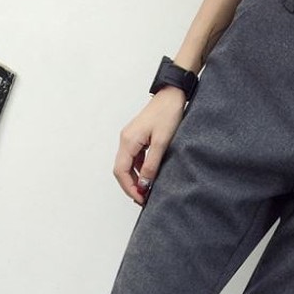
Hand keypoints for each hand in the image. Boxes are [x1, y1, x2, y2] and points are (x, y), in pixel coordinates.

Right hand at [113, 87, 186, 204]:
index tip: (140, 198)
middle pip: (121, 170)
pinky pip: (134, 159)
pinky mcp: (137, 138)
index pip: (121, 171)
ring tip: (146, 191)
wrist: (172, 94)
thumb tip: (144, 185)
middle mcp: (125, 140)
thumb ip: (152, 166)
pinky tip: (149, 177)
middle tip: (143, 199)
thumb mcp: (162, 142)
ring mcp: (130, 139)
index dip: (129, 188)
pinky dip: (139, 170)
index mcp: (128, 141)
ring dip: (135, 179)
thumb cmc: (168, 114)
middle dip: (130, 186)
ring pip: (127, 165)